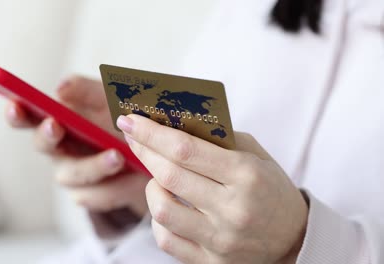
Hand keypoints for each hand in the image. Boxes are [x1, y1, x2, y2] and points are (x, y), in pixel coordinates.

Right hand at [5, 77, 148, 216]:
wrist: (151, 153)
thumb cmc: (121, 120)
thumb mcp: (109, 99)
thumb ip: (86, 90)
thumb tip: (60, 89)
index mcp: (57, 121)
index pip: (26, 117)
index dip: (16, 113)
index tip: (14, 104)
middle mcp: (58, 149)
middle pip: (42, 145)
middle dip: (47, 136)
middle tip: (55, 126)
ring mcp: (72, 175)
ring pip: (73, 174)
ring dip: (95, 165)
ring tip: (118, 156)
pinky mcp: (90, 195)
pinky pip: (97, 195)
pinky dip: (117, 185)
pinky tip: (133, 176)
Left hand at [117, 114, 307, 263]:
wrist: (294, 238)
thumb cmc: (271, 189)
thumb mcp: (255, 156)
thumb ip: (217, 140)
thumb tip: (171, 125)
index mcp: (247, 175)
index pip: (185, 149)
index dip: (151, 133)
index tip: (130, 119)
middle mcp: (233, 209)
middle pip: (169, 176)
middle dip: (143, 151)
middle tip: (133, 137)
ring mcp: (220, 239)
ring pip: (162, 210)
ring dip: (150, 186)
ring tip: (157, 175)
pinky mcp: (211, 261)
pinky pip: (166, 239)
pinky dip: (158, 218)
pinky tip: (166, 204)